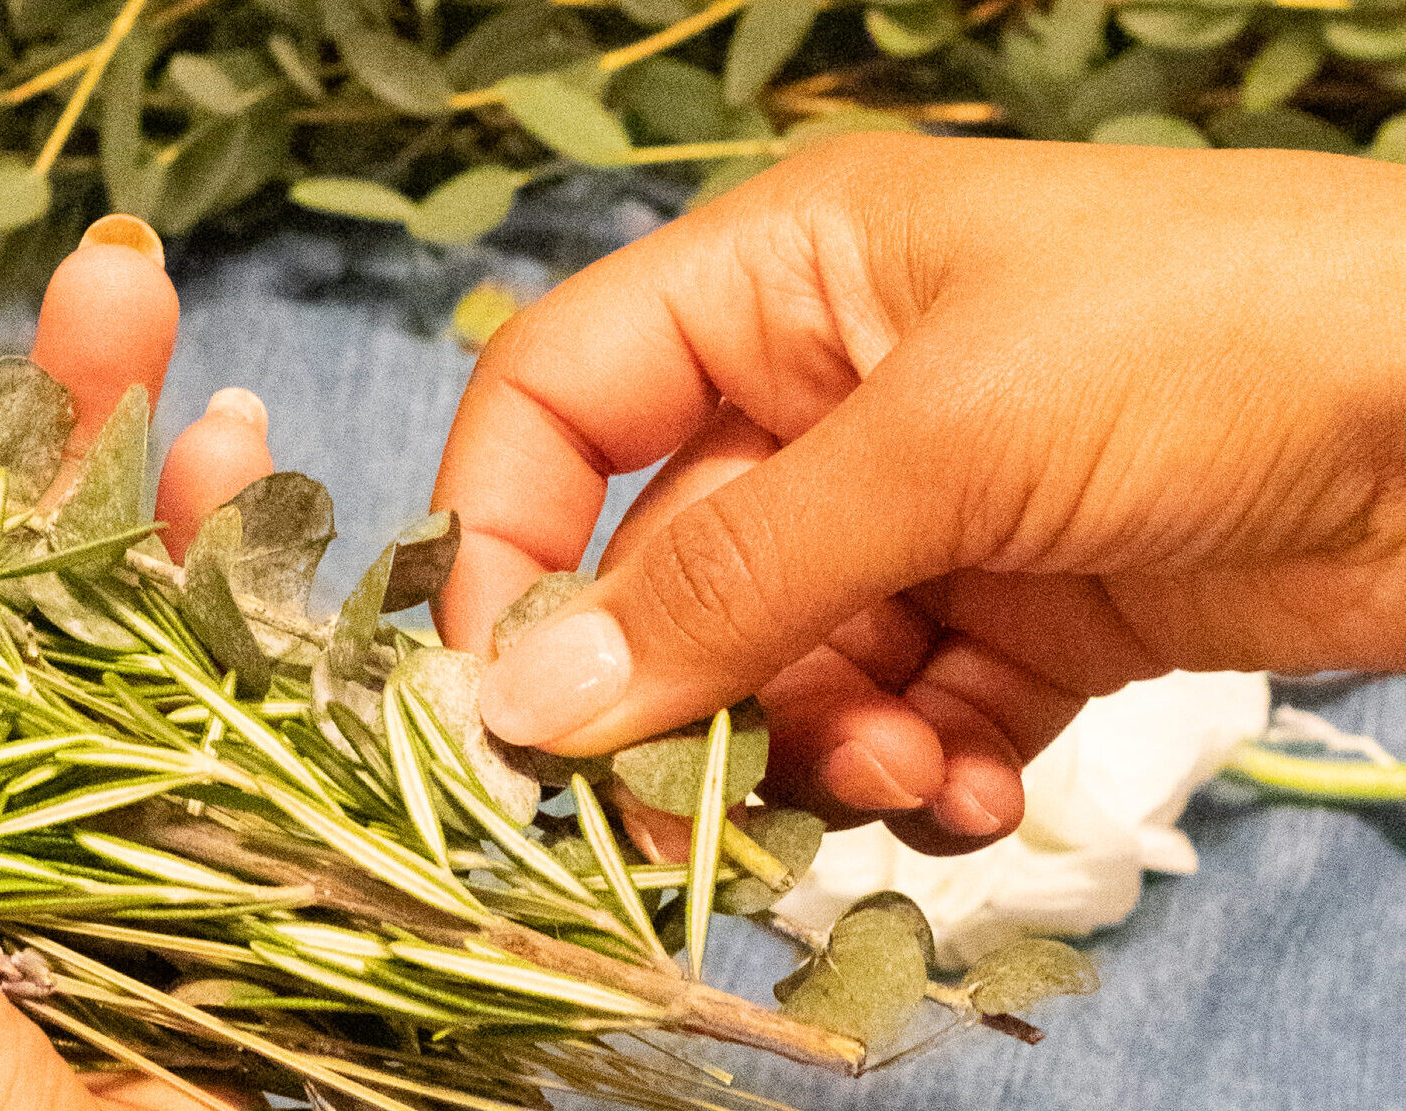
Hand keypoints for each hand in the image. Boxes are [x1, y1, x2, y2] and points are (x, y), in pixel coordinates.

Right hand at [435, 134, 1405, 854]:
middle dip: (680, 689)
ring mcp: (926, 509)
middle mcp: (830, 393)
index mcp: (782, 280)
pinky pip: (900, 716)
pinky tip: (975, 785)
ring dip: (812, 745)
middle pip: (664, 564)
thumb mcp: (948, 441)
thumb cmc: (1218, 335)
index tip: (498, 689)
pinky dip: (915, 772)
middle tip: (684, 810)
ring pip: (779, 665)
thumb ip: (733, 582)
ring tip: (901, 773)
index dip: (501, 532)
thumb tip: (526, 704)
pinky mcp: (1020, 612)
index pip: (560, 398)